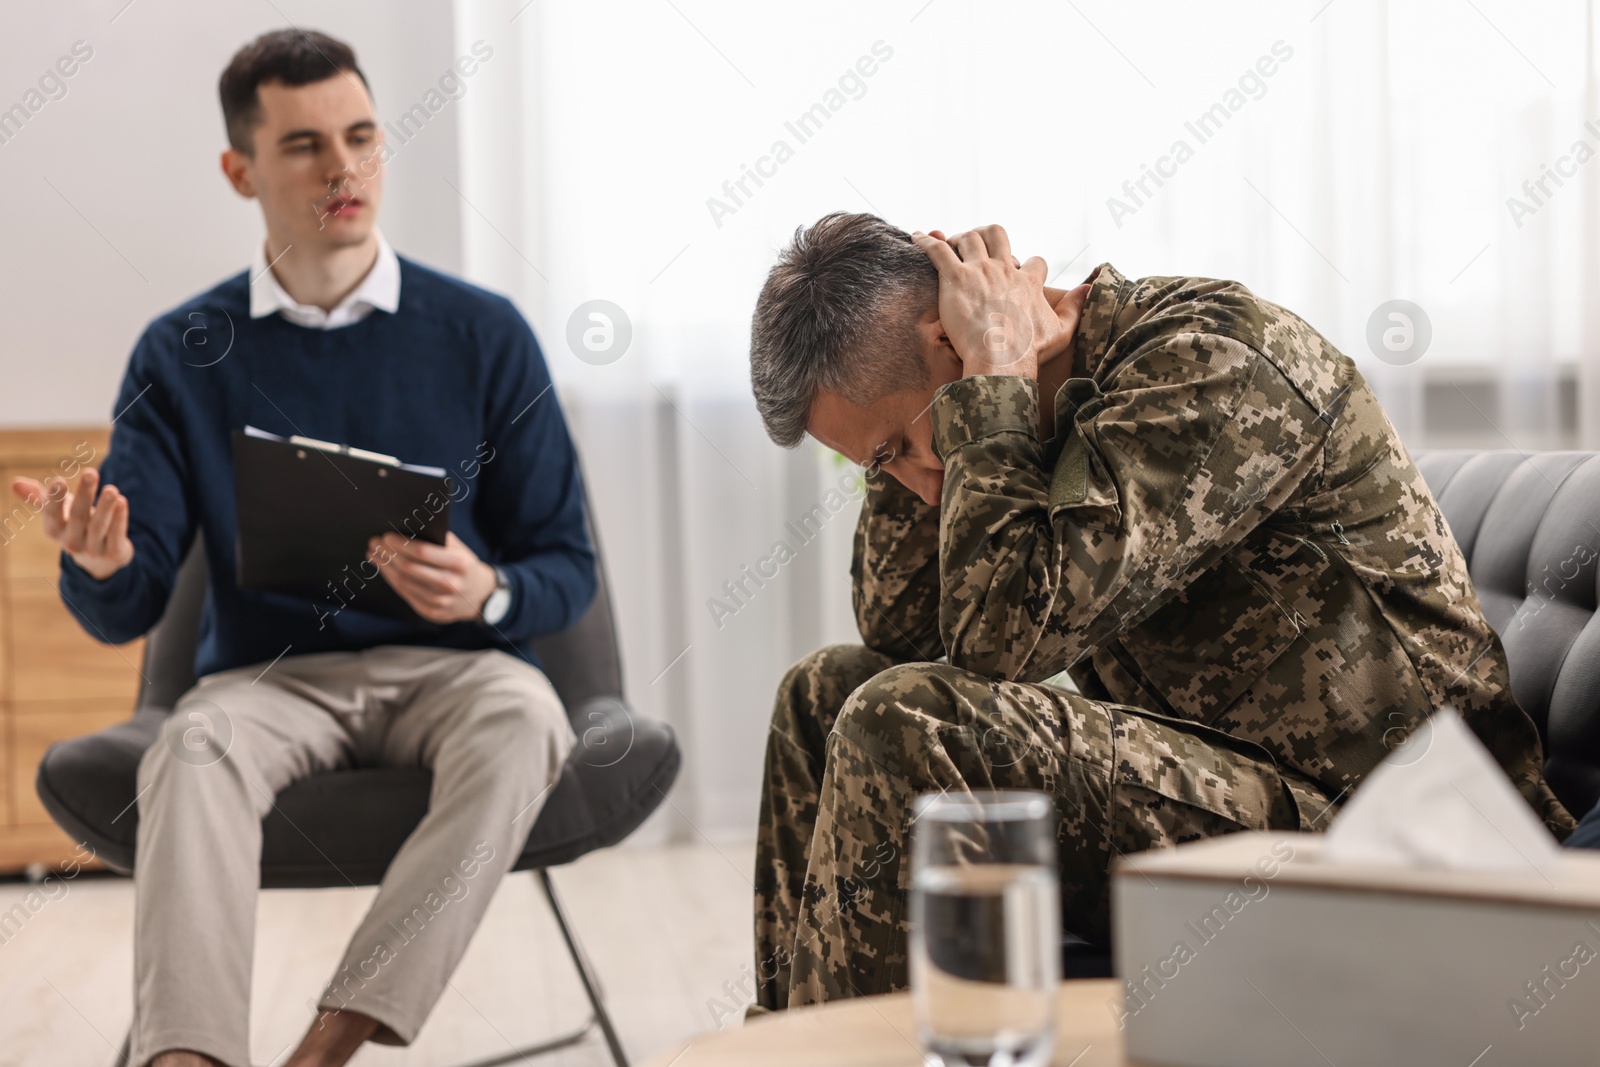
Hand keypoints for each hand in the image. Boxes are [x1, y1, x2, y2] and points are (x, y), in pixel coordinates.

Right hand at [10, 468, 133, 579]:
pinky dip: (119, 518)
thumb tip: (14, 482)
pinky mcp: (113, 553)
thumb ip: (39, 497)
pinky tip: (122, 501)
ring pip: (99, 526)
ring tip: (112, 489)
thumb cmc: (76, 525)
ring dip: (105, 506)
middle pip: (79, 516)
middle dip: (85, 494)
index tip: (59, 479)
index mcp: (54, 530)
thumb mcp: (58, 512)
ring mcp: (92, 549)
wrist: (101, 558)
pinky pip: (116, 534)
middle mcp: (71, 542)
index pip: (52, 513)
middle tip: (91, 472)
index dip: (55, 497)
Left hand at [367, 530, 498, 624]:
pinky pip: (405, 594)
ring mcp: (441, 602)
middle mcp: (451, 584)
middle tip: (375, 543)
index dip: (401, 544)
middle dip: (388, 554)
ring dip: (384, 567)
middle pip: (409, 568)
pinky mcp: (431, 612)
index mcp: (459, 564)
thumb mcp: (459, 549)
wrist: (480, 596)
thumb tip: (406, 526)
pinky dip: (390, 580)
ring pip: (403, 583)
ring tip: (374, 554)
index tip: (386, 536)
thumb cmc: (464, 565)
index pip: (423, 552)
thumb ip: (438, 539)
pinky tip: (383, 569)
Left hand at [911, 225, 1089, 378]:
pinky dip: (926, 241)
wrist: (1001, 358)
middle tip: (976, 244)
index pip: (1033, 261)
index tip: (1018, 273)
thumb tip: (1088, 288)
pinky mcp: (955, 277)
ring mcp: (980, 271)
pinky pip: (938, 249)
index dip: (1026, 265)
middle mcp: (1005, 270)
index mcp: (1028, 282)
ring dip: (959, 237)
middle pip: (997, 234)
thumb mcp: (1062, 331)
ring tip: (949, 243)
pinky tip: (916, 237)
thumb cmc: (1030, 351)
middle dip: (987, 234)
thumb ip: (1075, 308)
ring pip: (969, 237)